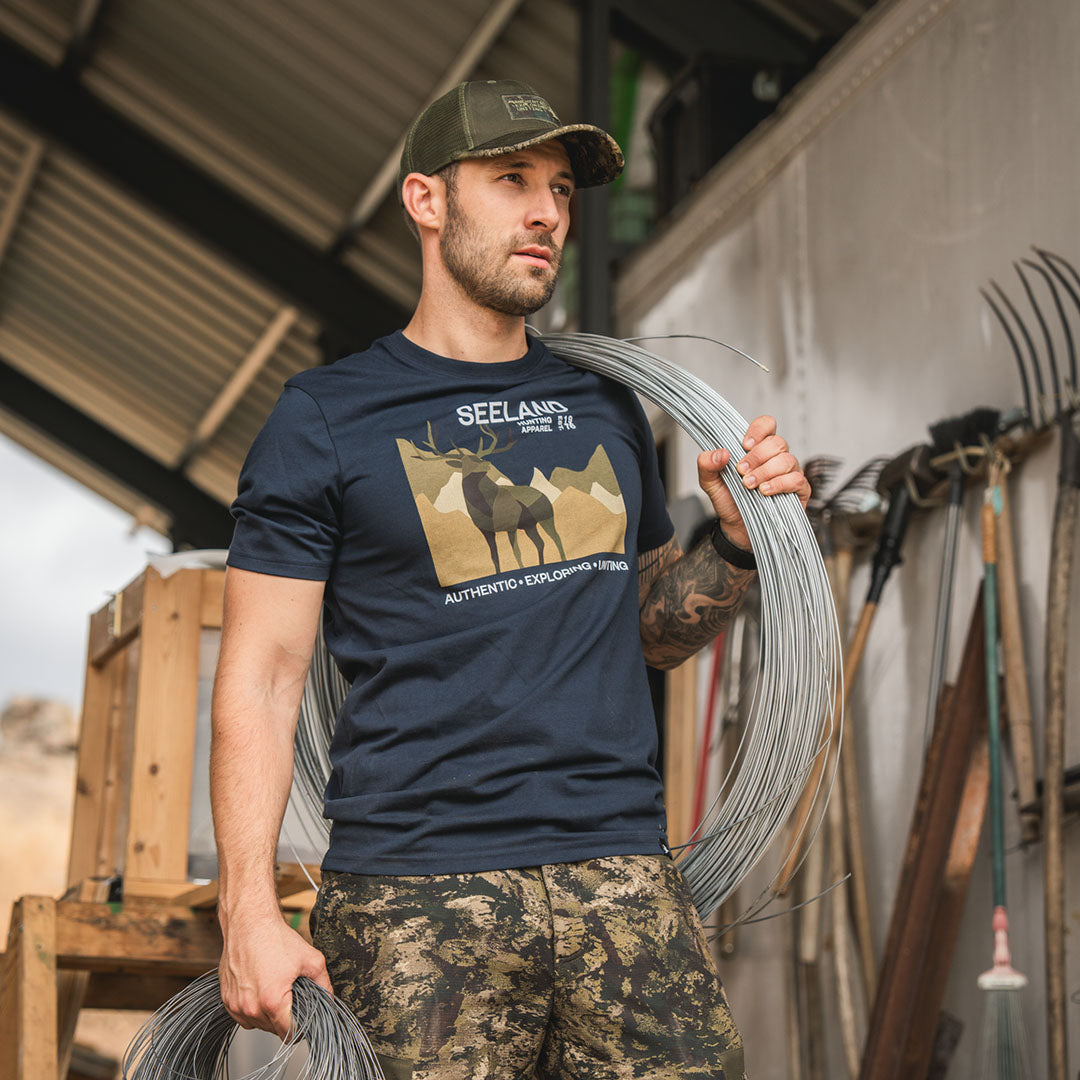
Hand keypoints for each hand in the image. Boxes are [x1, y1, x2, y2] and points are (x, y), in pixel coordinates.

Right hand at [219, 909, 331, 1037]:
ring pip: (257, 1024)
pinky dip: (253, 1008)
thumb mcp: (311, 959)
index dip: (301, 1027)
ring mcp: (235, 1005)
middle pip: (273, 1030)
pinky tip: (261, 989)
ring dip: (267, 1014)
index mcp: (272, 1001)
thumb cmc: (276, 938)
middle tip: (291, 995)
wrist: (249, 923)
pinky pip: (242, 1015)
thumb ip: (324, 984)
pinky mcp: (226, 999)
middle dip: (285, 1017)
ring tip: (275, 989)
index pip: (289, 1033)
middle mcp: (251, 1007)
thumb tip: (329, 1000)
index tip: (305, 1018)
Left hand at [696, 414, 810, 549]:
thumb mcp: (710, 482)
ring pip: (787, 460)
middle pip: (777, 442)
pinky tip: (765, 492)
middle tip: (741, 472)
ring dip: (765, 472)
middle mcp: (776, 457)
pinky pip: (796, 479)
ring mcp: (789, 472)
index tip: (744, 445)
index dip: (758, 430)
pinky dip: (779, 484)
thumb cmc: (729, 500)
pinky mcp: (799, 490)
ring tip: (749, 485)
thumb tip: (721, 453)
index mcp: (757, 448)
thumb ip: (707, 464)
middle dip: (757, 457)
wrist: (737, 528)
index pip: (767, 425)